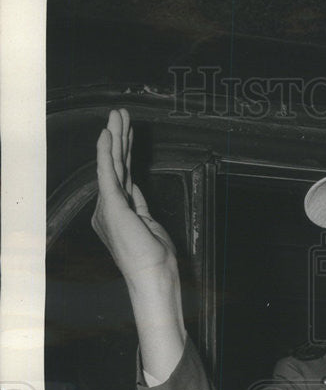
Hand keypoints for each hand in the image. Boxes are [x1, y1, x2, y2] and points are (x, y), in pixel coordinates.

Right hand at [92, 108, 185, 382]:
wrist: (153, 276)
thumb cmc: (155, 259)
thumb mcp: (149, 224)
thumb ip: (139, 205)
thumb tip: (135, 188)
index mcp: (117, 212)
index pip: (122, 176)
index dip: (125, 153)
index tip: (128, 133)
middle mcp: (108, 208)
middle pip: (116, 166)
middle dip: (119, 138)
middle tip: (120, 113)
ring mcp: (108, 207)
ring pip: (112, 165)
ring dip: (115, 137)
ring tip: (117, 115)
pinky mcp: (112, 206)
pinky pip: (108, 173)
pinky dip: (107, 153)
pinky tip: (107, 134)